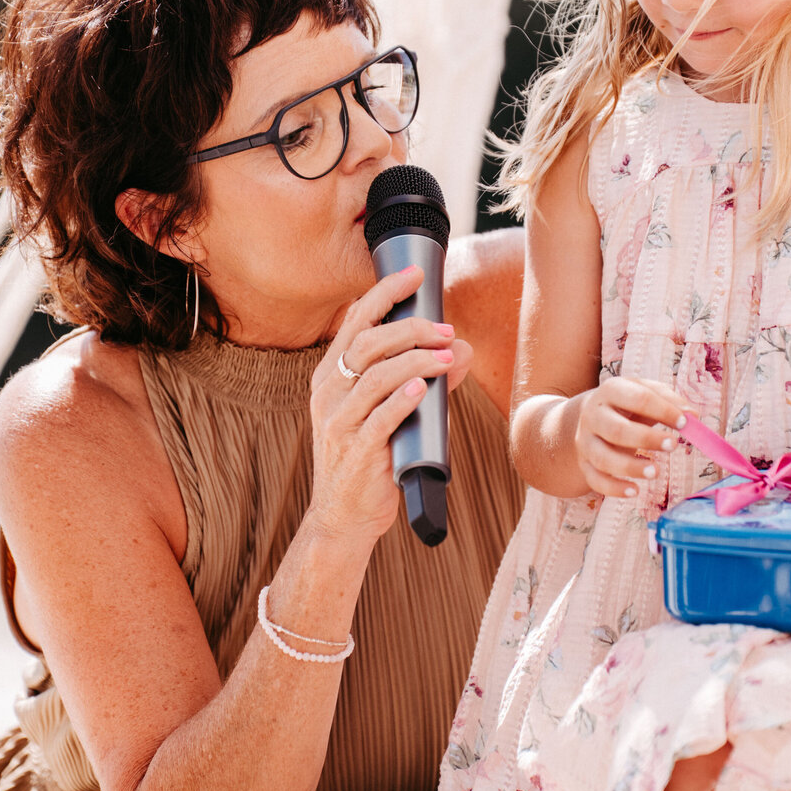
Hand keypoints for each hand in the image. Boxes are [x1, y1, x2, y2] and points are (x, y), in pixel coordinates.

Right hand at [306, 266, 469, 543]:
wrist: (343, 516)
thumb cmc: (369, 458)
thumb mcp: (388, 413)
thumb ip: (421, 379)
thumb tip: (462, 350)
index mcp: (331, 376)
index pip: (354, 320)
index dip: (385, 293)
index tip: (415, 275)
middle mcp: (329, 393)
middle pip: (367, 342)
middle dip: (411, 328)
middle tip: (446, 330)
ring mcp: (339, 423)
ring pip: (376, 376)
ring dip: (416, 361)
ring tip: (448, 356)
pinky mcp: (356, 452)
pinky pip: (379, 419)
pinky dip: (403, 400)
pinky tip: (423, 388)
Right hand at [574, 376, 687, 497]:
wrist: (590, 416)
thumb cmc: (627, 404)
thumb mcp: (645, 392)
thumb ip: (670, 401)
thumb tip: (694, 416)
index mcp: (611, 391)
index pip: (638, 398)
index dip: (664, 410)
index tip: (685, 422)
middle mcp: (593, 416)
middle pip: (617, 430)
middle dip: (647, 439)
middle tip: (673, 445)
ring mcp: (586, 441)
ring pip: (604, 458)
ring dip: (631, 467)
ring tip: (656, 472)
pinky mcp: (584, 464)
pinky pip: (596, 480)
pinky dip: (614, 488)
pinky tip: (634, 491)